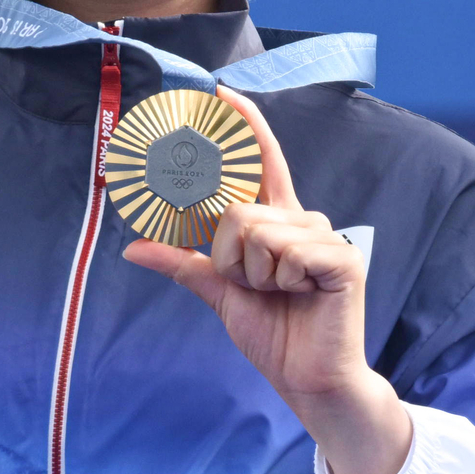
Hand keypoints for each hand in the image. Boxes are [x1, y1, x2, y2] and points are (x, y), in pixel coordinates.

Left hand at [123, 89, 413, 473]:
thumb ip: (184, 263)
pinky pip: (283, 251)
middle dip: (228, 257)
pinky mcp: (340, 259)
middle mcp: (303, 221)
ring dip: (252, 274)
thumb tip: (134, 247)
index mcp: (279, 223)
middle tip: (254, 287)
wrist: (310, 380)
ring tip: (280, 294)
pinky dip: (279, 280)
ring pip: (255, 232)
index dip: (244, 127)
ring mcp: (324, 238)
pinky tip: (302, 295)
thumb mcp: (221, 293)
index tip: (222, 92)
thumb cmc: (275, 335)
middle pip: (237, 210)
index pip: (262, 163)